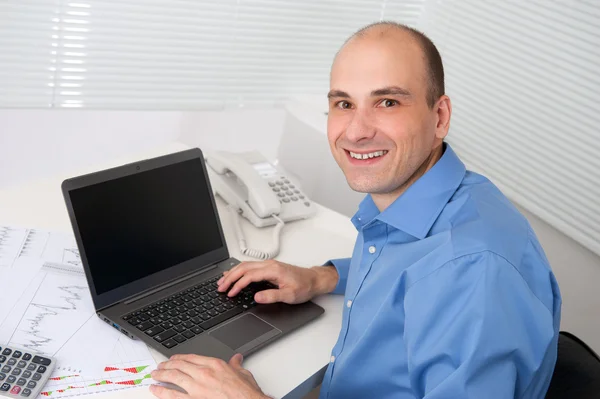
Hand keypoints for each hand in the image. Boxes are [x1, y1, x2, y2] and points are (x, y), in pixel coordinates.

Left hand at [149, 353, 266, 398]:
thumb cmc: (245, 393)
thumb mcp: (243, 374)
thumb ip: (236, 365)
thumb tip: (237, 359)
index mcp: (215, 365)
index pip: (192, 357)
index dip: (180, 357)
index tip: (174, 359)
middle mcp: (204, 374)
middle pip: (180, 365)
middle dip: (167, 365)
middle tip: (160, 366)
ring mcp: (197, 388)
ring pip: (173, 378)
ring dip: (162, 375)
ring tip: (155, 375)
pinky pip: (172, 396)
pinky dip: (161, 392)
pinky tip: (155, 389)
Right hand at [217, 260, 338, 304]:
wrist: (314, 280)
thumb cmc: (304, 286)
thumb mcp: (290, 295)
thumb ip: (272, 296)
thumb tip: (257, 297)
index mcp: (273, 270)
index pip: (249, 276)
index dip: (238, 285)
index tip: (230, 294)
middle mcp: (269, 265)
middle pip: (244, 268)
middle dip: (230, 278)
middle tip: (220, 288)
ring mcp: (268, 264)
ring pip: (245, 265)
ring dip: (232, 273)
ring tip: (222, 282)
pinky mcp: (269, 267)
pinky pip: (250, 266)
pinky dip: (239, 270)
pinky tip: (233, 274)